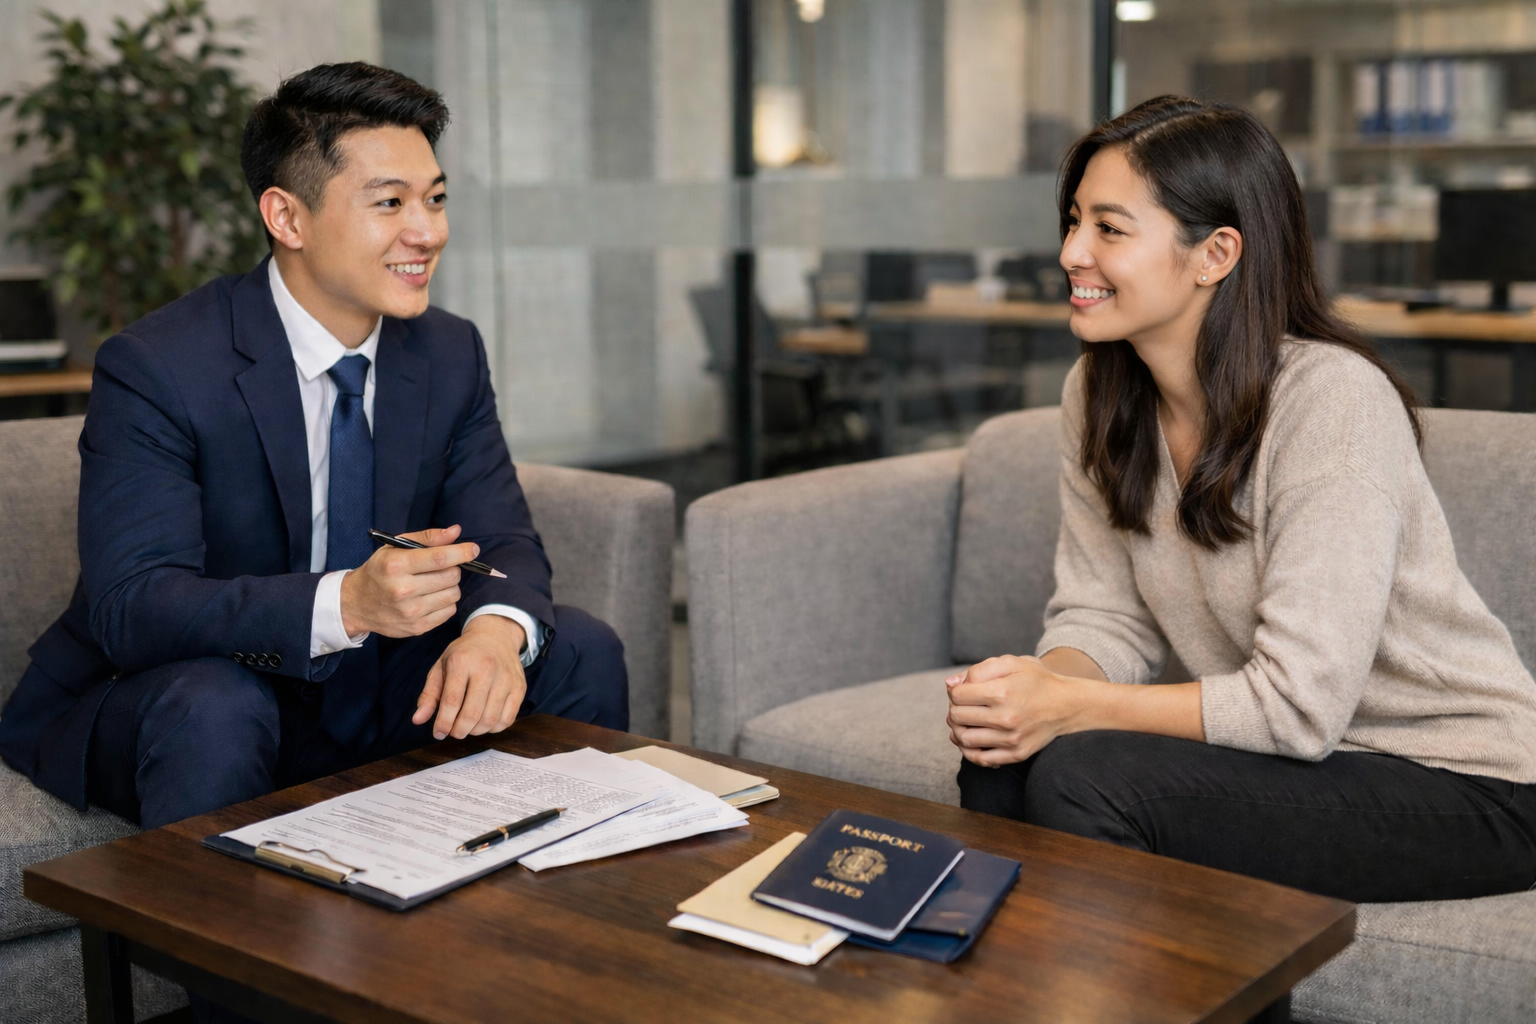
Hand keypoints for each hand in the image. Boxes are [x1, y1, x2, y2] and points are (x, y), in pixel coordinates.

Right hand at [340, 525, 478, 637]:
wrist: (357, 603)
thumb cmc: (380, 570)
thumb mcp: (396, 548)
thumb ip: (427, 538)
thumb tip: (456, 532)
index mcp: (396, 565)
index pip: (439, 558)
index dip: (461, 552)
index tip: (473, 549)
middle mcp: (402, 590)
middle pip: (451, 576)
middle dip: (452, 568)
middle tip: (439, 568)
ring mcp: (410, 612)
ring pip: (454, 594)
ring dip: (449, 586)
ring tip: (433, 583)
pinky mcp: (417, 628)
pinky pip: (449, 611)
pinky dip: (445, 602)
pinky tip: (430, 598)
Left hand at [413, 614, 527, 739]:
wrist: (495, 636)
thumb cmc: (464, 654)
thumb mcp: (441, 667)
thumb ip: (429, 695)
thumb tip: (417, 720)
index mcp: (462, 662)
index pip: (452, 701)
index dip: (443, 723)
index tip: (438, 733)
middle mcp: (486, 669)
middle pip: (472, 714)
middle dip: (459, 731)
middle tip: (454, 732)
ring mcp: (506, 678)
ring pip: (490, 720)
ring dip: (475, 731)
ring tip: (468, 726)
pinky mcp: (519, 687)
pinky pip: (507, 719)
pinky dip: (493, 728)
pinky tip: (484, 721)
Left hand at [945, 655, 1086, 766]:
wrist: (1068, 705)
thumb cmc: (1037, 681)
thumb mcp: (1011, 663)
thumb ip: (978, 669)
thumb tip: (950, 684)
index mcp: (1002, 692)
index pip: (957, 695)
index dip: (955, 690)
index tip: (964, 690)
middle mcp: (1006, 717)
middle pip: (957, 717)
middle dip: (954, 708)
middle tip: (965, 705)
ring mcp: (1012, 739)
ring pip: (964, 739)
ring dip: (958, 729)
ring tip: (967, 721)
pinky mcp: (1017, 754)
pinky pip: (981, 759)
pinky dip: (969, 750)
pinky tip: (973, 738)